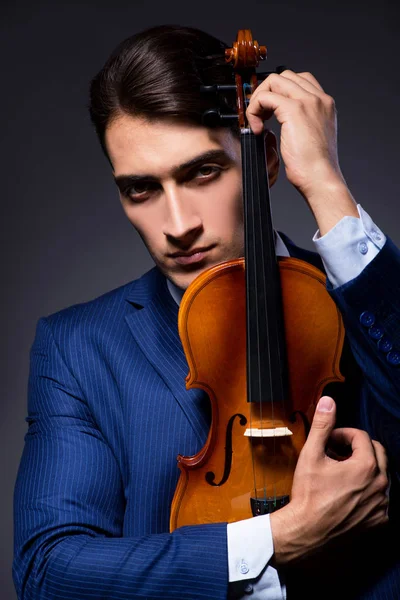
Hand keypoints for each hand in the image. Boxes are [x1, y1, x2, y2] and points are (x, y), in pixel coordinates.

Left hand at [247, 69, 343, 198]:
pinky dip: (255, 110)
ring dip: (259, 99)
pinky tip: (258, 129)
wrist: (321, 178)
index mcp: (324, 105)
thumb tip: (283, 121)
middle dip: (266, 92)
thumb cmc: (316, 168)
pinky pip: (265, 97)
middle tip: (260, 116)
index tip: (269, 111)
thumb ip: (302, 123)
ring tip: (258, 121)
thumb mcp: (312, 138)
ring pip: (273, 81)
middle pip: (284, 76)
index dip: (279, 92)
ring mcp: (307, 102)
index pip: (299, 80)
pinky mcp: (294, 110)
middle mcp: (318, 99)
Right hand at [270, 396, 388, 564]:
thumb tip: (328, 402)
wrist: (307, 531)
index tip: (329, 441)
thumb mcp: (312, 454)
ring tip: (339, 472)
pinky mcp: (379, 520)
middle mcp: (380, 485)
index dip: (343, 434)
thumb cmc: (308, 495)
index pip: (361, 436)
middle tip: (336, 453)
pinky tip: (346, 491)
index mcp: (367, 466)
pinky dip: (366, 489)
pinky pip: (379, 496)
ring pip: (379, 474)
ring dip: (363, 468)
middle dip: (356, 448)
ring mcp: (381, 504)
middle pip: (376, 452)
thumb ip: (323, 425)